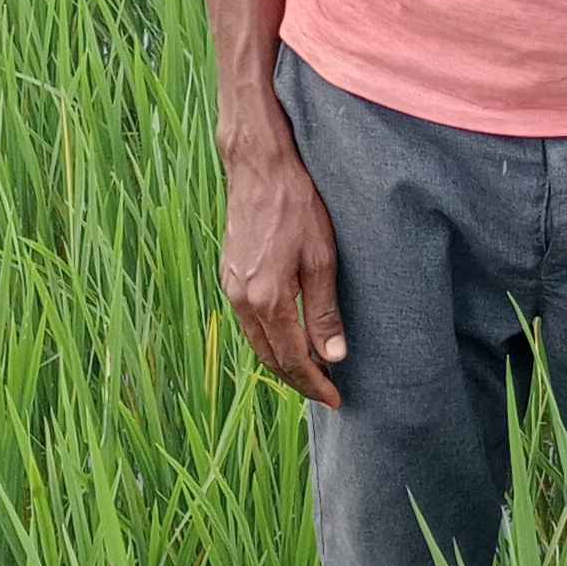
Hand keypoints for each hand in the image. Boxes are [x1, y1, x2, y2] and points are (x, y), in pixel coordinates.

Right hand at [220, 130, 345, 406]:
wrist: (260, 166)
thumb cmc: (296, 205)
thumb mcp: (322, 258)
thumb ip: (324, 311)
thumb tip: (334, 356)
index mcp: (267, 299)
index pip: (292, 359)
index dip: (315, 384)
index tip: (337, 399)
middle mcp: (242, 299)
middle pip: (270, 358)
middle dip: (299, 379)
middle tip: (328, 391)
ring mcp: (230, 287)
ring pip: (257, 342)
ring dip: (283, 361)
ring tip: (313, 370)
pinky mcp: (229, 275)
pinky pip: (249, 322)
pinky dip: (269, 339)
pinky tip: (289, 337)